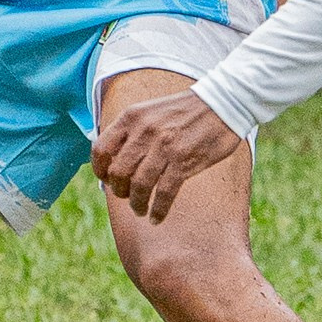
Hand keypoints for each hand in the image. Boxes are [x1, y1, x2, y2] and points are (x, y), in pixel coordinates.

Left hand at [92, 90, 243, 220]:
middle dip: (120, 191)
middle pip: (118, 172)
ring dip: (137, 204)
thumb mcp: (150, 111)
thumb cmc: (185, 111)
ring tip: (141, 210)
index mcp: (132, 117)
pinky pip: (164, 193)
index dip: (100, 170)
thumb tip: (113, 160)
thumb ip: (131, 131)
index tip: (107, 180)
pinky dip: (158, 210)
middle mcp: (144, 130)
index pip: (101, 149)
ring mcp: (164, 146)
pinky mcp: (183, 160)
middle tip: (127, 197)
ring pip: (139, 186)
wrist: (221, 103)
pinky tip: (157, 218)